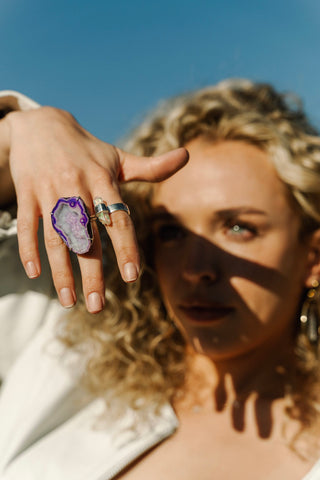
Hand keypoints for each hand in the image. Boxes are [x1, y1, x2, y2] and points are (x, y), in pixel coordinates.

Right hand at [2, 107, 187, 311]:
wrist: (40, 124)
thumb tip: (187, 156)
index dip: (126, 248)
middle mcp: (76, 188)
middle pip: (87, 238)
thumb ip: (151, 167)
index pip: (118, 219)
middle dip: (92, 274)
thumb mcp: (118, 156)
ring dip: (61, 272)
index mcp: (103, 180)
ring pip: (56, 238)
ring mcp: (49, 192)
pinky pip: (27, 226)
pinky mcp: (26, 195)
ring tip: (70, 301)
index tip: (133, 277)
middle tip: (99, 306)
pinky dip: (29, 250)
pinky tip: (35, 274)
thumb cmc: (86, 148)